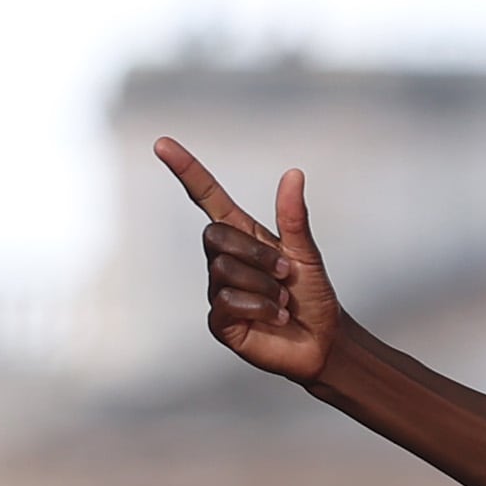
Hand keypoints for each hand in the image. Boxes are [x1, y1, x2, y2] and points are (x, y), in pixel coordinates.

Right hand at [154, 137, 347, 382]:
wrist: (324, 341)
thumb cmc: (313, 295)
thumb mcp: (306, 253)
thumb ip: (294, 217)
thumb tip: (294, 173)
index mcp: (242, 236)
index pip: (207, 197)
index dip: (187, 171)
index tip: (162, 144)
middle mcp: (223, 260)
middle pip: (214, 236)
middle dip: (256, 254)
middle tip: (286, 274)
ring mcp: (218, 290)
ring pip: (224, 271)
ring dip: (265, 287)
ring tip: (284, 302)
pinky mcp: (220, 321)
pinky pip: (227, 301)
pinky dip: (260, 308)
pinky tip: (277, 317)